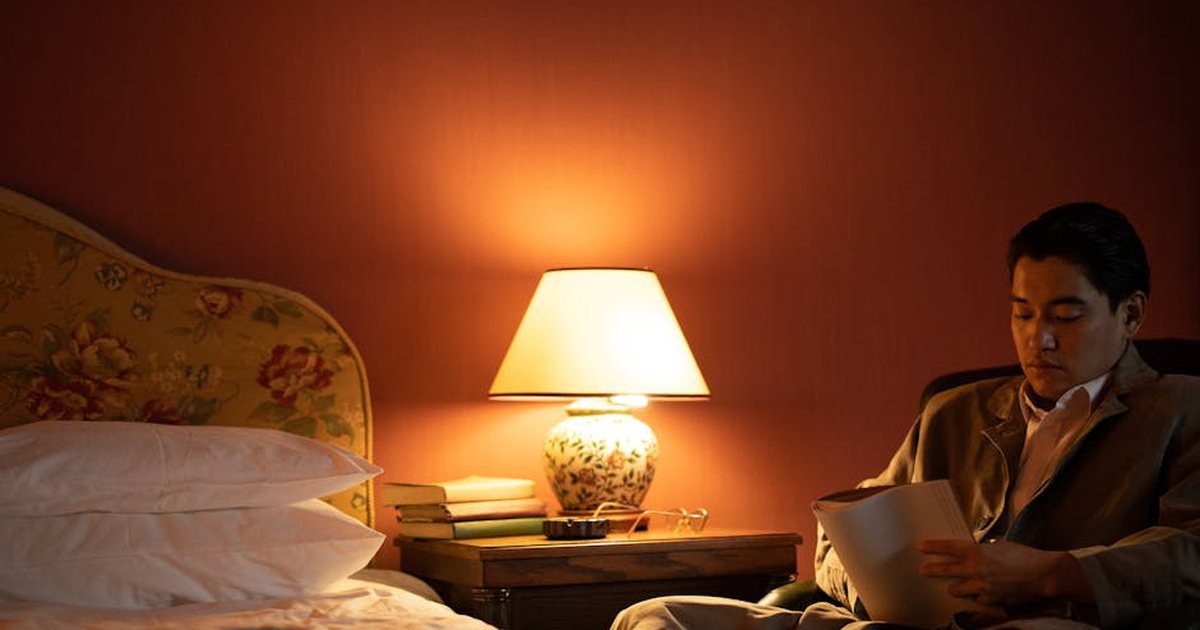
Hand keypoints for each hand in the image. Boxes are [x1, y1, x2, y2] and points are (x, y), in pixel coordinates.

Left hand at [917, 539, 1090, 608]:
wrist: (1044, 574)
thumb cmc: (1025, 556)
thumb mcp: (1002, 546)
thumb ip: (987, 549)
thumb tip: (980, 550)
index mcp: (977, 551)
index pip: (949, 547)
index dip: (933, 547)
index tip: (920, 546)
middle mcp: (975, 569)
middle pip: (946, 570)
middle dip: (932, 570)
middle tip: (922, 570)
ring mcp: (981, 586)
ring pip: (958, 589)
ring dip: (956, 588)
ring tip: (952, 587)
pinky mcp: (990, 600)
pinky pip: (978, 600)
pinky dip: (979, 598)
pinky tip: (983, 595)